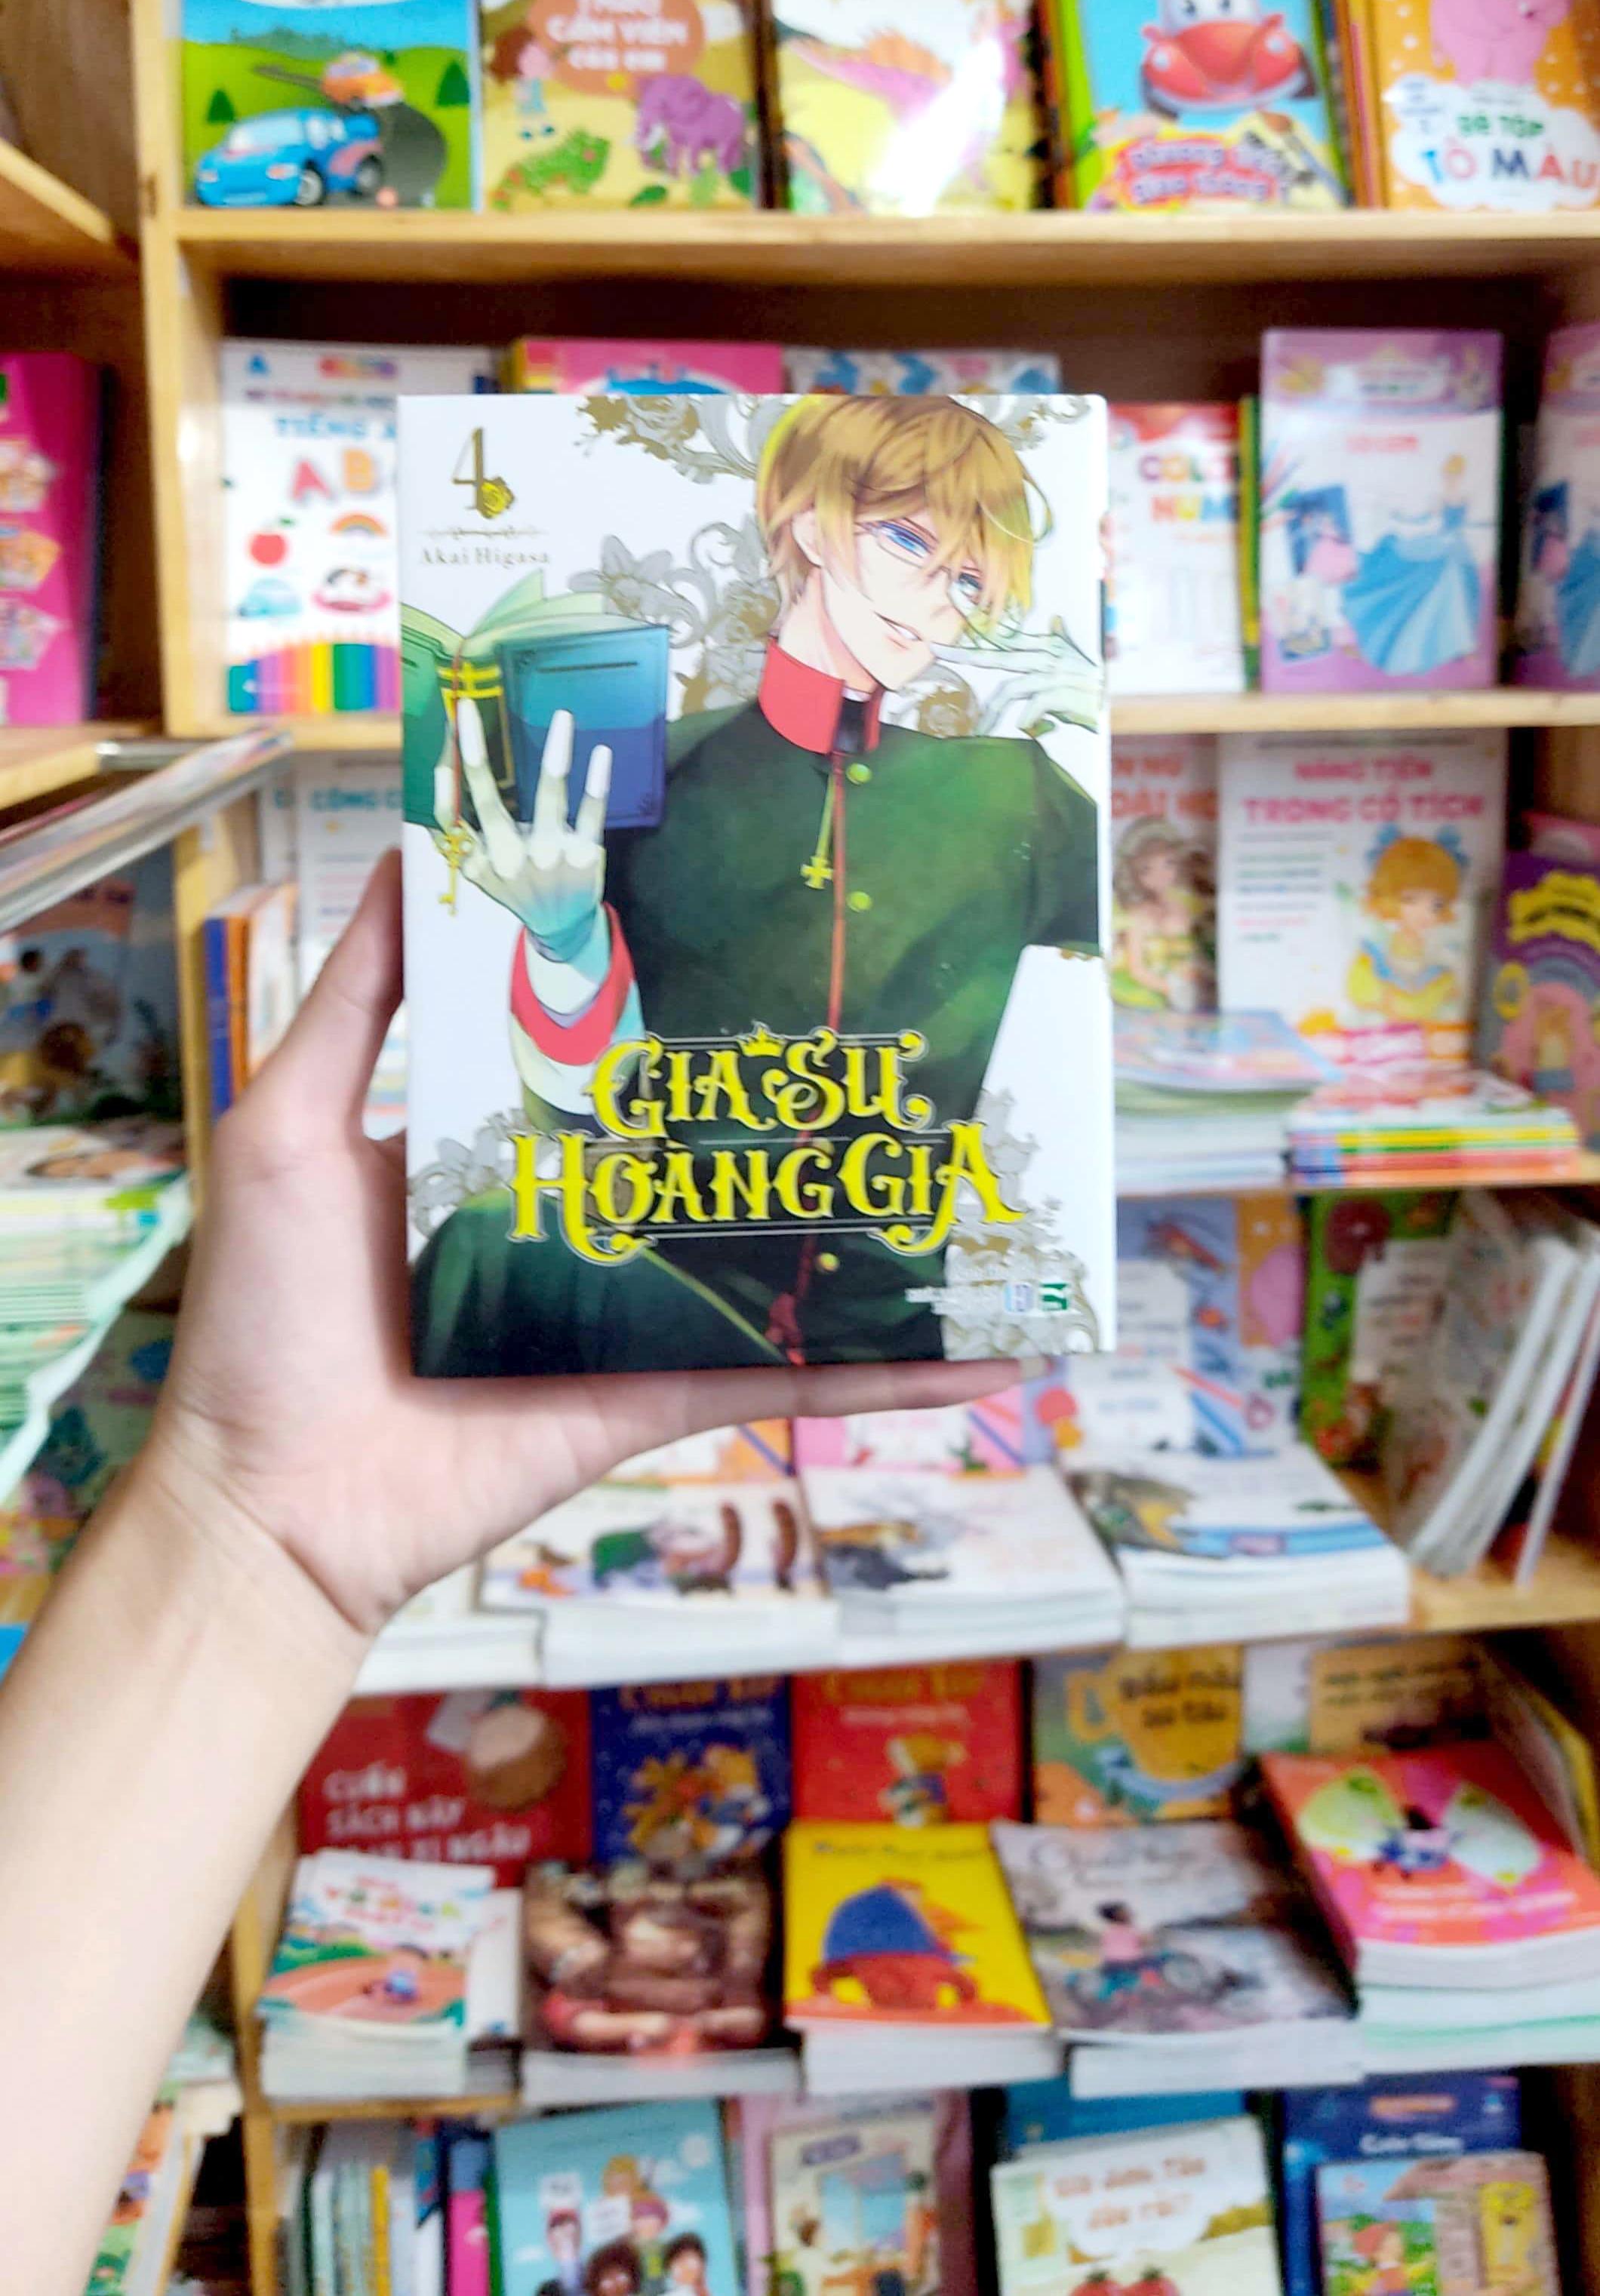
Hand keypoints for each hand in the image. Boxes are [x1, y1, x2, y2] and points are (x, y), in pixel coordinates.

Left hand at [153, 856, 1018, 1638]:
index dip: (683, 975)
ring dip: (887, 1232)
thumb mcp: (291, 1120)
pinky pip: (783, 1375)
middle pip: (716, 1136)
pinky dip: (886, 1369)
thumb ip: (361, 998)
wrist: (269, 1501)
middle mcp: (578, 1212)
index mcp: (498, 1136)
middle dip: (812, 1090)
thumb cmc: (265, 1309)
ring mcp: (628, 1306)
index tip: (764, 902)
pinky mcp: (654, 1393)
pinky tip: (987, 1343)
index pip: (612, 1036)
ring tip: (995, 1173)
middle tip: (919, 1015)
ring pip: (779, 1255)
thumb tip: (412, 848)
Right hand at [435, 700, 608, 959]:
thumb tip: (436, 777)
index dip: (441, 783)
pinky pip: (592, 813)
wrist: (561, 927)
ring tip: (563, 717)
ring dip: (555, 756)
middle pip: (487, 802)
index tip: (440, 744)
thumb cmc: (517, 884)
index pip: (449, 818)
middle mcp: (511, 859)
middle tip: (467, 711)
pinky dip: (597, 783)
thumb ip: (458, 835)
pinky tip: (602, 752)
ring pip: (550, 799)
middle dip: (473, 754)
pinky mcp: (586, 855)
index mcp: (478, 860)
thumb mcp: (481, 870)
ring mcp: (551, 857)